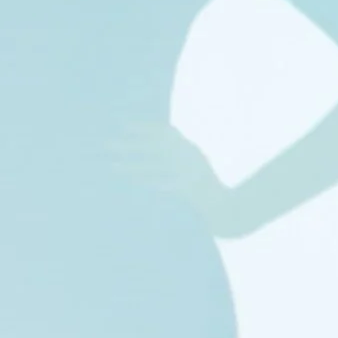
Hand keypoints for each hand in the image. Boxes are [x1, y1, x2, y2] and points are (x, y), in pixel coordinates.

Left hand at [114, 122, 244, 235]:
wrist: (229, 210)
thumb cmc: (207, 190)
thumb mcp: (196, 166)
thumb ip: (178, 156)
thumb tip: (151, 149)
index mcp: (191, 150)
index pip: (166, 133)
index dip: (145, 128)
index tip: (124, 126)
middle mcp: (191, 158)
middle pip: (156, 147)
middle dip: (132, 145)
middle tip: (109, 144)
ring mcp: (191, 173)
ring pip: (155, 166)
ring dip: (134, 165)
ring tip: (113, 165)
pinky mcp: (189, 188)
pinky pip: (165, 183)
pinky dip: (150, 181)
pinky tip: (134, 181)